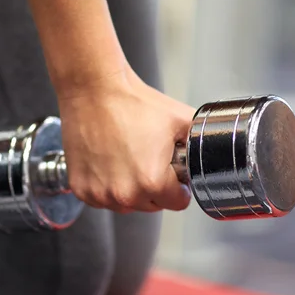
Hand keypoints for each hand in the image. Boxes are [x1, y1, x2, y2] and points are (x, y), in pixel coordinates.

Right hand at [57, 65, 194, 212]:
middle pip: (152, 205)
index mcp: (152, 182)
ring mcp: (99, 194)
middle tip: (147, 157)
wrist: (94, 89)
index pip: (178, 203)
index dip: (178, 185)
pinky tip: (108, 161)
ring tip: (126, 156)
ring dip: (130, 189)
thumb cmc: (132, 102)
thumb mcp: (180, 120)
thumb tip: (214, 153)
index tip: (171, 170)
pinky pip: (101, 198)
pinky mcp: (81, 188)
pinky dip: (106, 185)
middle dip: (154, 187)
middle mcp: (124, 195)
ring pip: (126, 204)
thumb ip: (200, 144)